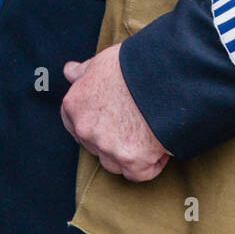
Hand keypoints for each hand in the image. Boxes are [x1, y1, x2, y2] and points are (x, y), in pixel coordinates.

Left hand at [61, 44, 170, 181]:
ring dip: (127, 153)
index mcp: (75, 105)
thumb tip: (69, 71)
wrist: (165, 75)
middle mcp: (86, 130)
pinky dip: (150, 164)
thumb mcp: (103, 60)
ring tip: (148, 133)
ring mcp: (108, 148)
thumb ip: (84, 72)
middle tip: (134, 121)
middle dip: (111, 137)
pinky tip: (160, 147)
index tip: (109, 117)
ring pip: (113, 162)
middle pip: (95, 145)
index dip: (92, 121)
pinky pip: (139, 173)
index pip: (74, 124)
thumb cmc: (134, 64)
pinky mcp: (133, 161)